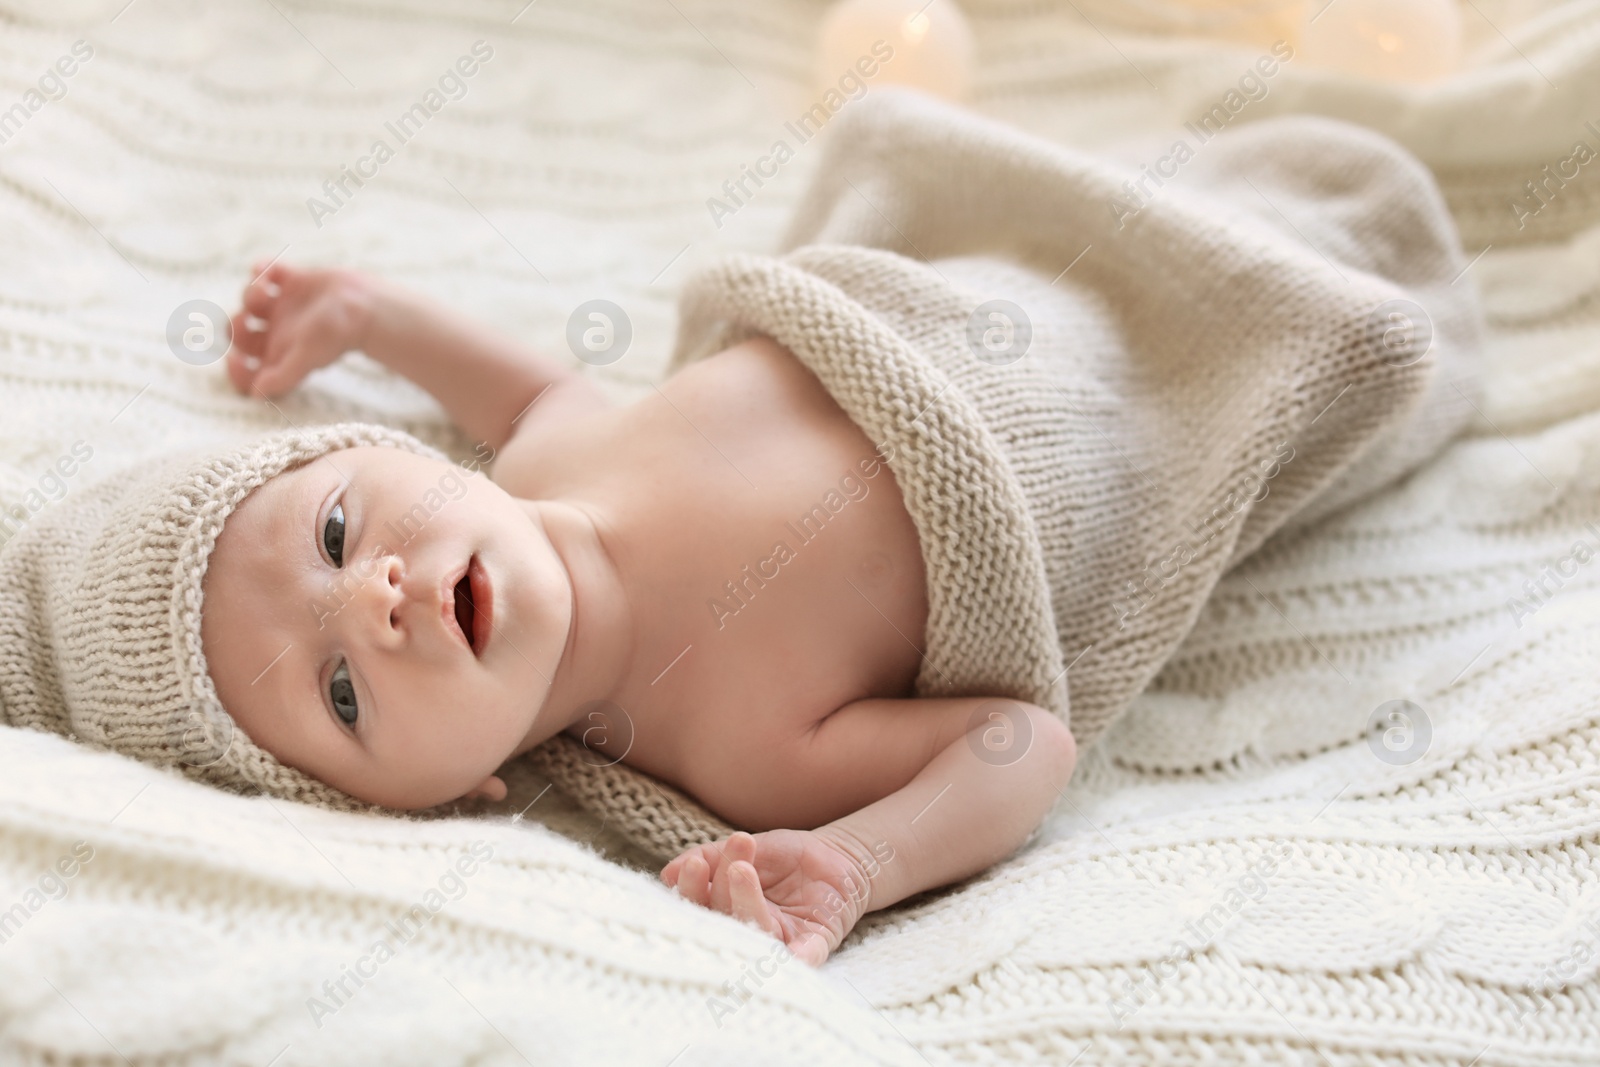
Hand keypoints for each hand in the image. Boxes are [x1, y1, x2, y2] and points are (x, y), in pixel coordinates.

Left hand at [227, 261, 372, 396]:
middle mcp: (280, 334)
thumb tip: (257, 394)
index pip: (250, 372)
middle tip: (247, 319)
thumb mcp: (307, 358)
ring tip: (264, 291)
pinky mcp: (294, 283)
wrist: (364, 305)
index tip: (235, 358)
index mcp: (281, 356)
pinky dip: (261, 269)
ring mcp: (285, 307)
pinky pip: (267, 273)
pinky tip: (265, 270)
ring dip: (249, 294)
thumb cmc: (338, 334)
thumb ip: (282, 376)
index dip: (235, 370)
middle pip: (241, 336)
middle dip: (236, 327)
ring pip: (250, 302)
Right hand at [662, 830, 872, 965]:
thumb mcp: (749, 846)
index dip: (692, 888)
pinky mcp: (812, 946)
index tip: (693, 863)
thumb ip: (711, 857)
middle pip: (724, 919)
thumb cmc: (787, 856)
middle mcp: (747, 930)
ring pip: (756, 934)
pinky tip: (790, 955)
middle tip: (727, 861)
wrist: (838, 856)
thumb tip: (668, 874)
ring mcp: (778, 941)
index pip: (700, 905)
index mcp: (725, 910)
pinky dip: (797, 958)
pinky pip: (804, 957)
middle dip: (720, 889)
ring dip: (746, 903)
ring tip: (743, 869)